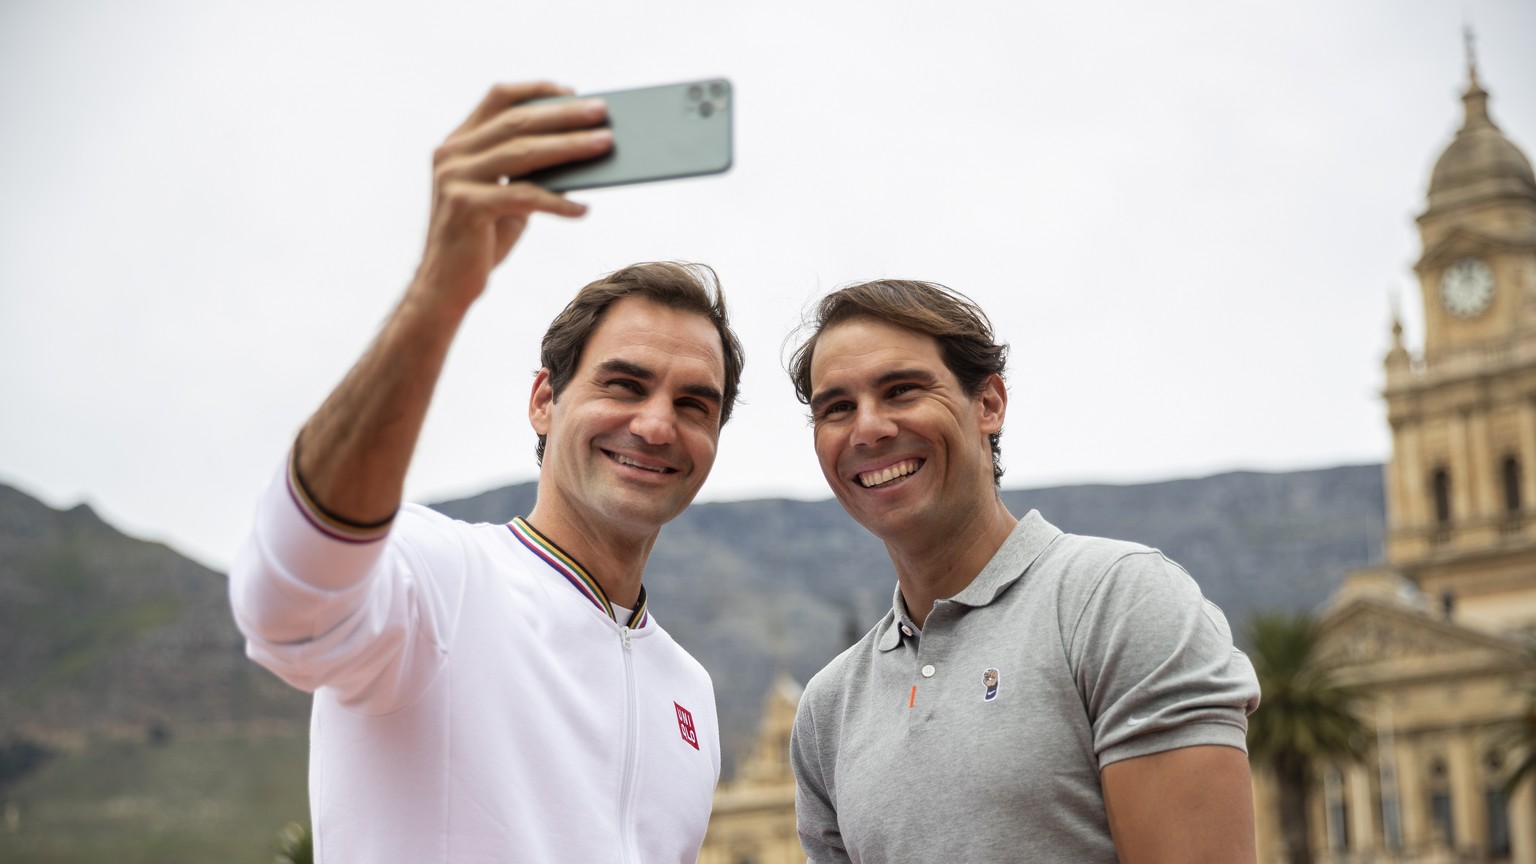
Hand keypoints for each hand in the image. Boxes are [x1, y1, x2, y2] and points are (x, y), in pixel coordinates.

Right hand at [412, 82, 612, 311]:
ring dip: (570, 147)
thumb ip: (527, 172)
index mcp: (458, 143)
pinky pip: (524, 196)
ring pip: (524, 152)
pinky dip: (558, 202)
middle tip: (603, 112)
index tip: (573, 91)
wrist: (445, 286)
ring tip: (605, 145)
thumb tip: (580, 151)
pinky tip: (583, 209)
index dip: (536, 90)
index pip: (498, 98)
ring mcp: (455, 179)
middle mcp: (452, 154)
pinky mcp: (466, 207)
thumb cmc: (481, 240)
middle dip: (564, 115)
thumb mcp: (504, 197)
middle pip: (517, 122)